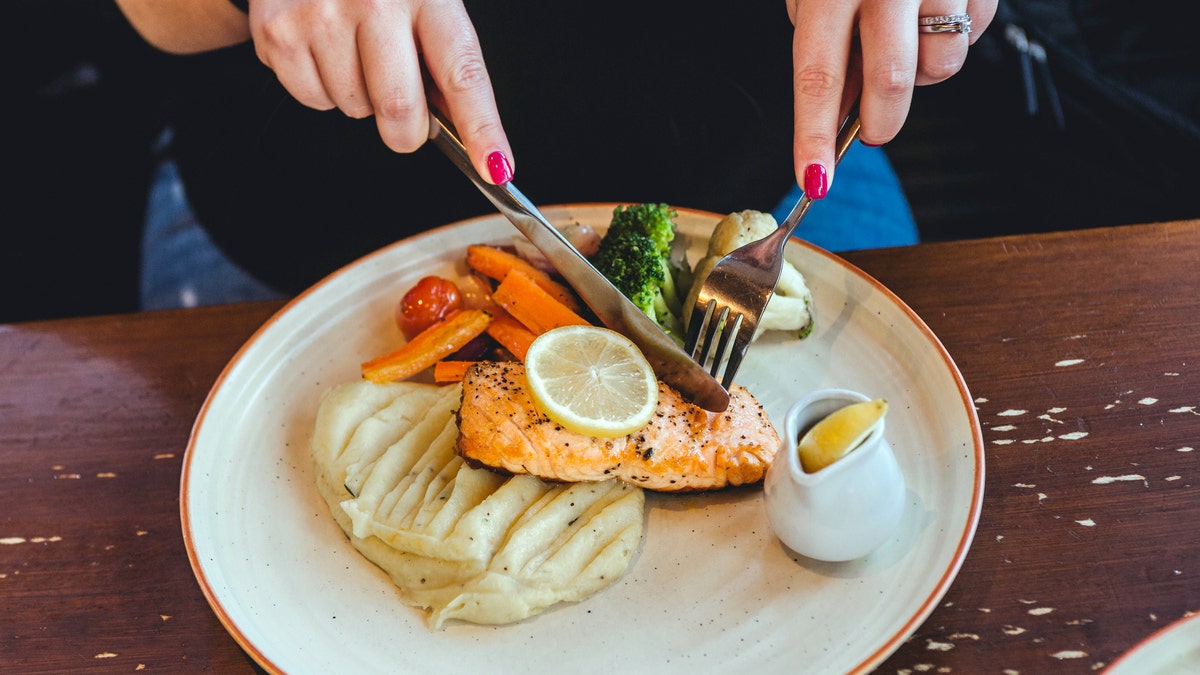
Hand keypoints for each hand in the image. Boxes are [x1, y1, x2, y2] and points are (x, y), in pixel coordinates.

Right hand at [245, 0, 513, 182]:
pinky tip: (323, 46)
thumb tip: (454, 119)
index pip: (463, 75)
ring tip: (353, 48)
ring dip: (361, 98)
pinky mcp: (277, 30)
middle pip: (399, 110)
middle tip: (405, 114)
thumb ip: (441, 49)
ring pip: (353, 108)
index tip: (496, 167)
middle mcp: (374, 1)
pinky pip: (311, 98)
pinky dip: (321, 87)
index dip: (482, 129)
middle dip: (407, 130)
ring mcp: (320, 16)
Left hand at [786, 0, 996, 197]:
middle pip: (891, 83)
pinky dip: (952, 37)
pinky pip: (974, 36)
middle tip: (872, 129)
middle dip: (881, 123)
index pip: (818, 75)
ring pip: (940, 65)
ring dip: (922, 73)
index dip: (814, 135)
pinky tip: (936, 9)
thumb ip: (825, 42)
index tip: (814, 181)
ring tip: (906, 37)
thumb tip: (841, 108)